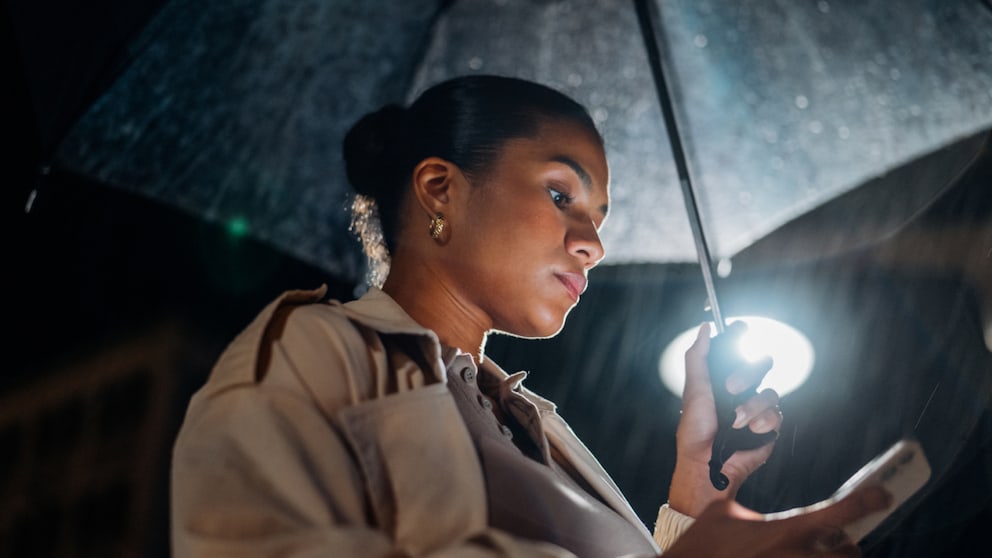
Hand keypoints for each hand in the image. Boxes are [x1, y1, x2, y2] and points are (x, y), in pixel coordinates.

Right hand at [663, 485, 892, 557]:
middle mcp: (793, 557)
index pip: (836, 513)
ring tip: (822, 552)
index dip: (865, 501)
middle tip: (843, 541)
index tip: (882, 494)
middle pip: (848, 554)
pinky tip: (791, 557)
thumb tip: (764, 509)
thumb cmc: (702, 545)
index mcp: (782, 531)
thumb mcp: (724, 513)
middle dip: (849, 547)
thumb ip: (753, 511)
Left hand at [668, 321, 782, 516]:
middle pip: (761, 365)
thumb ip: (698, 357)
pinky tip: (749, 430)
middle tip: (731, 387)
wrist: (708, 462)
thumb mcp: (695, 389)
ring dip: (752, 406)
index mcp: (724, 380)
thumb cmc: (696, 429)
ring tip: (736, 420)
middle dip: (748, 372)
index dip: (742, 338)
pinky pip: (777, 414)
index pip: (739, 353)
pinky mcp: (769, 427)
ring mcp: (758, 409)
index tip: (741, 328)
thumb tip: (705, 328)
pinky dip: (762, 422)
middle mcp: (743, 392)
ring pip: (770, 392)